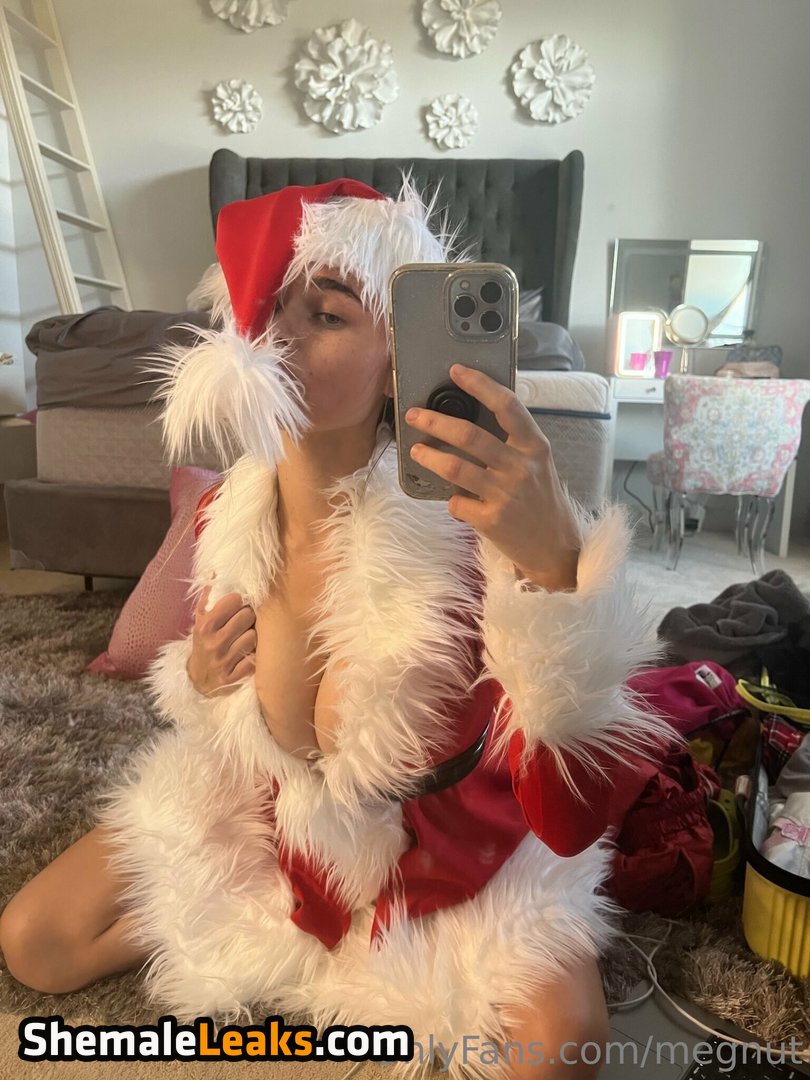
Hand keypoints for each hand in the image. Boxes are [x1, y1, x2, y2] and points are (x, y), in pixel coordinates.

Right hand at [186, 585, 256, 695]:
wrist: (198, 679)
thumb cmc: (203, 642)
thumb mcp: (200, 620)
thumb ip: (209, 596)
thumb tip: (216, 572)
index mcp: (206, 625)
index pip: (234, 601)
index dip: (240, 600)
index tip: (240, 604)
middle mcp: (214, 642)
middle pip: (247, 617)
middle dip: (249, 616)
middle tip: (246, 620)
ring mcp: (224, 661)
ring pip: (253, 637)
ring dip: (253, 636)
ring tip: (247, 637)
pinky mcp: (233, 677)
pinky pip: (255, 660)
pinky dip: (254, 656)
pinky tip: (249, 654)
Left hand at [405, 364, 580, 590]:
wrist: (555, 549)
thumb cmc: (542, 502)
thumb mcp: (538, 465)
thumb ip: (512, 444)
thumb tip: (469, 420)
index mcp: (535, 447)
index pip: (507, 406)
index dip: (480, 385)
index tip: (456, 371)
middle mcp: (521, 467)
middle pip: (470, 435)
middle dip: (435, 421)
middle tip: (414, 415)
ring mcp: (506, 494)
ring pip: (455, 468)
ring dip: (429, 456)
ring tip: (416, 450)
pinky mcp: (492, 520)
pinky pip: (457, 503)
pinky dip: (451, 500)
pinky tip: (454, 500)